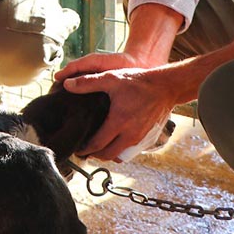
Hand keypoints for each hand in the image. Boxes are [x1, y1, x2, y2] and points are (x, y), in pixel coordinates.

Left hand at [59, 56, 180, 160]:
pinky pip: (128, 151)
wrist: (165, 87)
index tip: (76, 148)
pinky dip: (118, 150)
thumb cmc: (138, 82)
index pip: (97, 144)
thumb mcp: (111, 79)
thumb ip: (88, 82)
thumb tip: (67, 85)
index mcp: (119, 122)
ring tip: (96, 146)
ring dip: (106, 154)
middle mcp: (129, 134)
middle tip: (84, 150)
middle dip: (94, 155)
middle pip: (107, 155)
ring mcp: (139, 138)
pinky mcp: (145, 138)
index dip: (84, 149)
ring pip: (119, 155)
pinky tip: (112, 141)